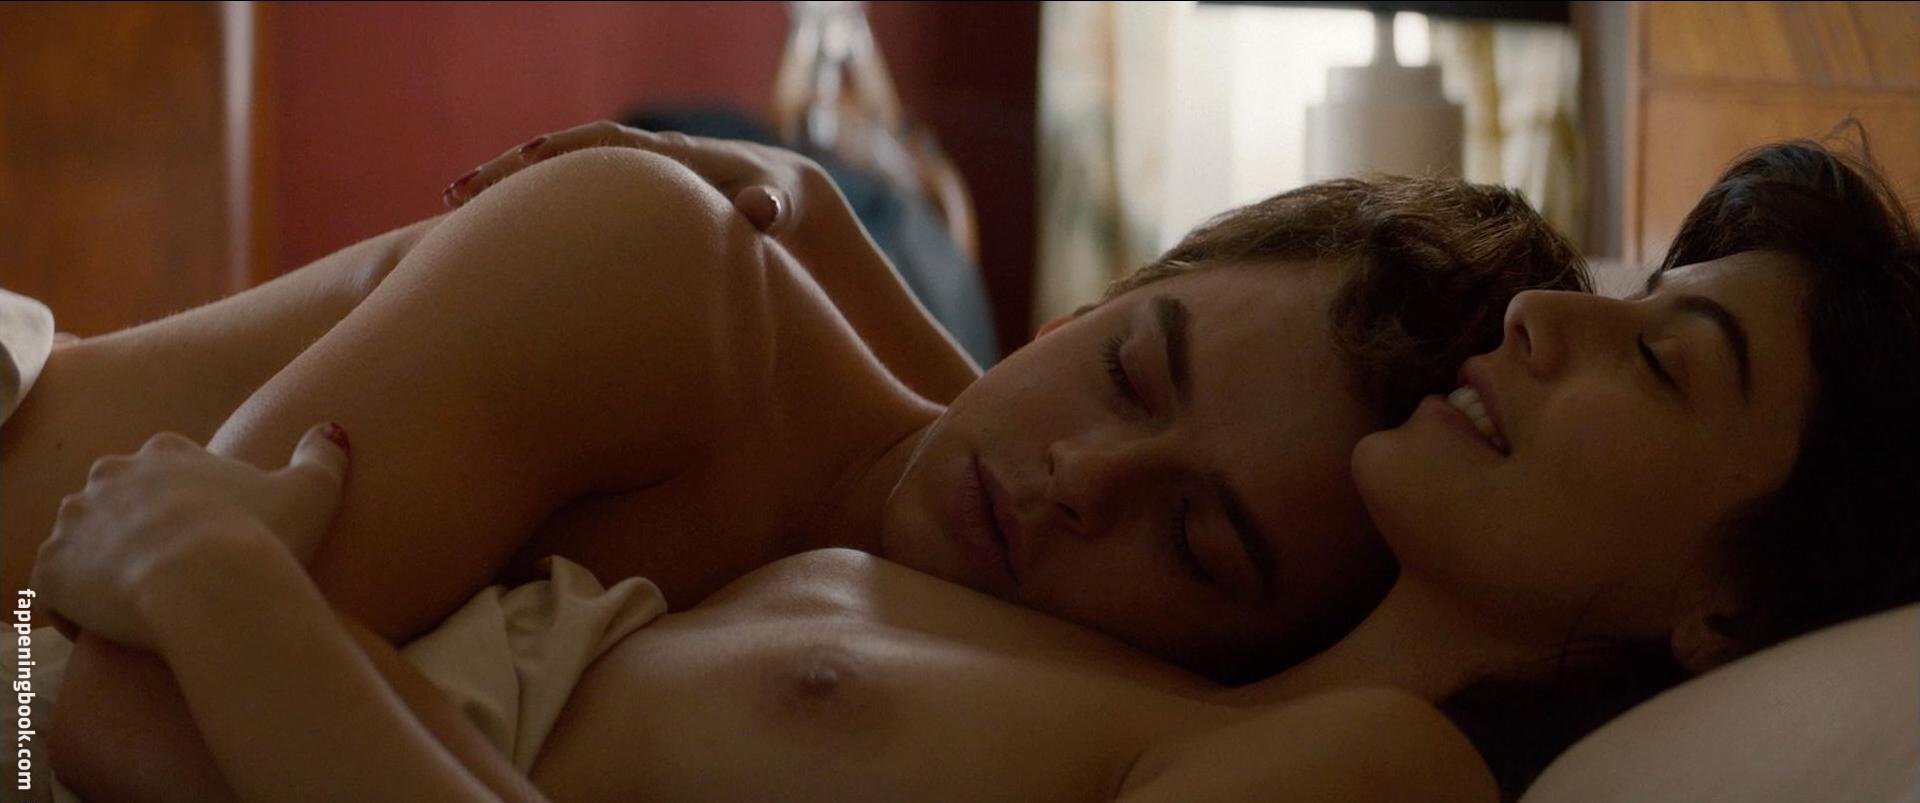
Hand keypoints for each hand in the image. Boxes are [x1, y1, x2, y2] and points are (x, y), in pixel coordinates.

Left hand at [31, 423, 350, 647]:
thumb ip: (322, 456)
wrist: (211, 586)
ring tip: (139, 605)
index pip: (160, 471)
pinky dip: (74, 611)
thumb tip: (331, 431)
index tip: (202, 537)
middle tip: (170, 571)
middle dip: (132, 531)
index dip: (179, 506)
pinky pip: (53, 593)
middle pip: (113, 502)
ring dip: (100, 569)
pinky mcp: (51, 569)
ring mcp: (75, 522)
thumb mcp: (311, 491)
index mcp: (166, 454)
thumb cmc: (263, 537)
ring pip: (80, 544)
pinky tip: (111, 632)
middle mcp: (110, 477)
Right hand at [444, 120, 825, 237]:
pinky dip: (526, 213)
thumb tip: (766, 210)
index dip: (563, 155)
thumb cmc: (778, 206)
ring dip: (506, 189)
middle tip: (457, 195)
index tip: (521, 166)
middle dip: (512, 170)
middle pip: (561, 156)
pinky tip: (485, 239)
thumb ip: (771, 208)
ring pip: (554, 178)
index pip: (605, 147)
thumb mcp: (780, 205)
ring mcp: (624, 180)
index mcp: (669, 156)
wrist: (778, 197)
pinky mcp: (617, 203)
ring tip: (449, 211)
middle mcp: (638, 159)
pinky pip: (562, 201)